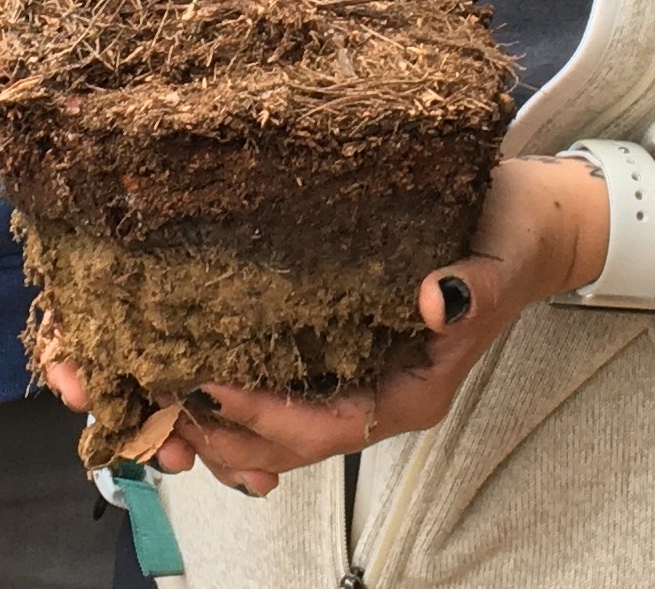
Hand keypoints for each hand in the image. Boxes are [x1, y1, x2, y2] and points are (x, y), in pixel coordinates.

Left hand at [44, 155, 611, 497]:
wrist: (529, 218)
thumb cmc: (511, 235)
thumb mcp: (499, 257)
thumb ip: (472, 287)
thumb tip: (436, 299)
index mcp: (405, 390)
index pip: (323, 428)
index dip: (261, 417)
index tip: (203, 388)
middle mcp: (367, 388)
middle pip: (277, 436)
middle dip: (205, 426)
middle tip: (131, 394)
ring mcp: (345, 365)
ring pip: (262, 414)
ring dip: (198, 408)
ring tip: (125, 382)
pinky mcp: (326, 331)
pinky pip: (265, 372)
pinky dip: (216, 372)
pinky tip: (168, 350)